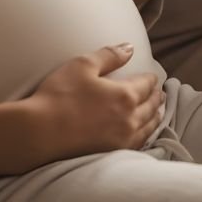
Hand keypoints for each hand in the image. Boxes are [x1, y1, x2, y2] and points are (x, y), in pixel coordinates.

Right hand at [26, 44, 163, 160]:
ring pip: (148, 127)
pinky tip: (143, 133)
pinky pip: (138, 143)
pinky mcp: (112, 153)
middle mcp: (129, 118)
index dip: (151, 79)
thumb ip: (109, 55)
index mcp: (125, 95)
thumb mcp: (82, 65)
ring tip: (159, 112)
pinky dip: (146, 134)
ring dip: (156, 117)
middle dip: (157, 97)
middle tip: (161, 93)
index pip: (146, 84)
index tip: (153, 77)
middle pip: (151, 106)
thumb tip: (130, 48)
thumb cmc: (59, 95)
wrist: (40, 133)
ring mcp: (122, 139)